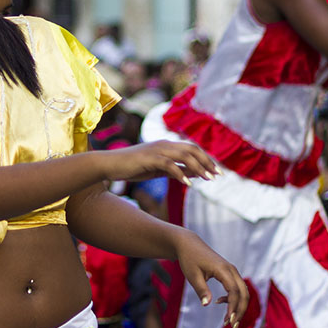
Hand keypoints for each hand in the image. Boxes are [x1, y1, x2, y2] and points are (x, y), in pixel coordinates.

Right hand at [99, 141, 219, 183]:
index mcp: (167, 146)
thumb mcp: (159, 170)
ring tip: (208, 179)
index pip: (192, 149)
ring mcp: (156, 150)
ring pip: (184, 155)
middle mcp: (164, 144)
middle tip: (218, 175)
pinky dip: (180, 173)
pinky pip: (169, 164)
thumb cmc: (133, 168)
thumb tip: (195, 174)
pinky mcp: (149, 158)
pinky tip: (188, 183)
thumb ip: (177, 170)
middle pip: (192, 149)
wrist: (109, 165)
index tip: (217, 172)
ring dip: (198, 167)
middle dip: (207, 162)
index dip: (206, 159)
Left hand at [173, 230, 247, 327]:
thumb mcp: (193, 275)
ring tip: (228, 321)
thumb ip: (201, 290)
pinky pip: (237, 288)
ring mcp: (232, 271)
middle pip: (244, 293)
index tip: (227, 321)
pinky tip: (220, 302)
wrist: (189, 245)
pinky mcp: (229, 273)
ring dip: (238, 307)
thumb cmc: (190, 259)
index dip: (233, 307)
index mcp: (223, 270)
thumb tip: (207, 304)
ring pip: (243, 292)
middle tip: (232, 327)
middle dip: (240, 311)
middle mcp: (231, 270)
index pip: (234, 291)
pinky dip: (233, 299)